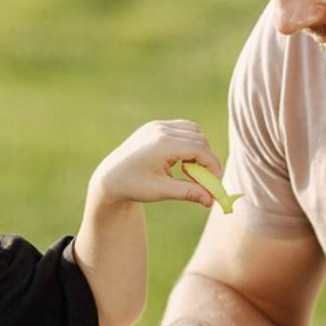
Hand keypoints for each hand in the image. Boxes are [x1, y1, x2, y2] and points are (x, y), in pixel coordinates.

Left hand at [88, 119, 220, 208]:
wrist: (110, 177)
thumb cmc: (134, 186)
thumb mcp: (162, 191)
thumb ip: (189, 192)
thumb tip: (212, 200)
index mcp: (162, 144)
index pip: (200, 149)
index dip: (212, 166)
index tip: (215, 183)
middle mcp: (160, 130)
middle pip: (199, 139)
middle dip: (207, 159)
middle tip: (205, 180)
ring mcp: (157, 126)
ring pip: (193, 130)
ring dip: (199, 149)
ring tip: (189, 169)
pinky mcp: (155, 126)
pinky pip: (182, 129)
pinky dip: (188, 142)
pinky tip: (180, 160)